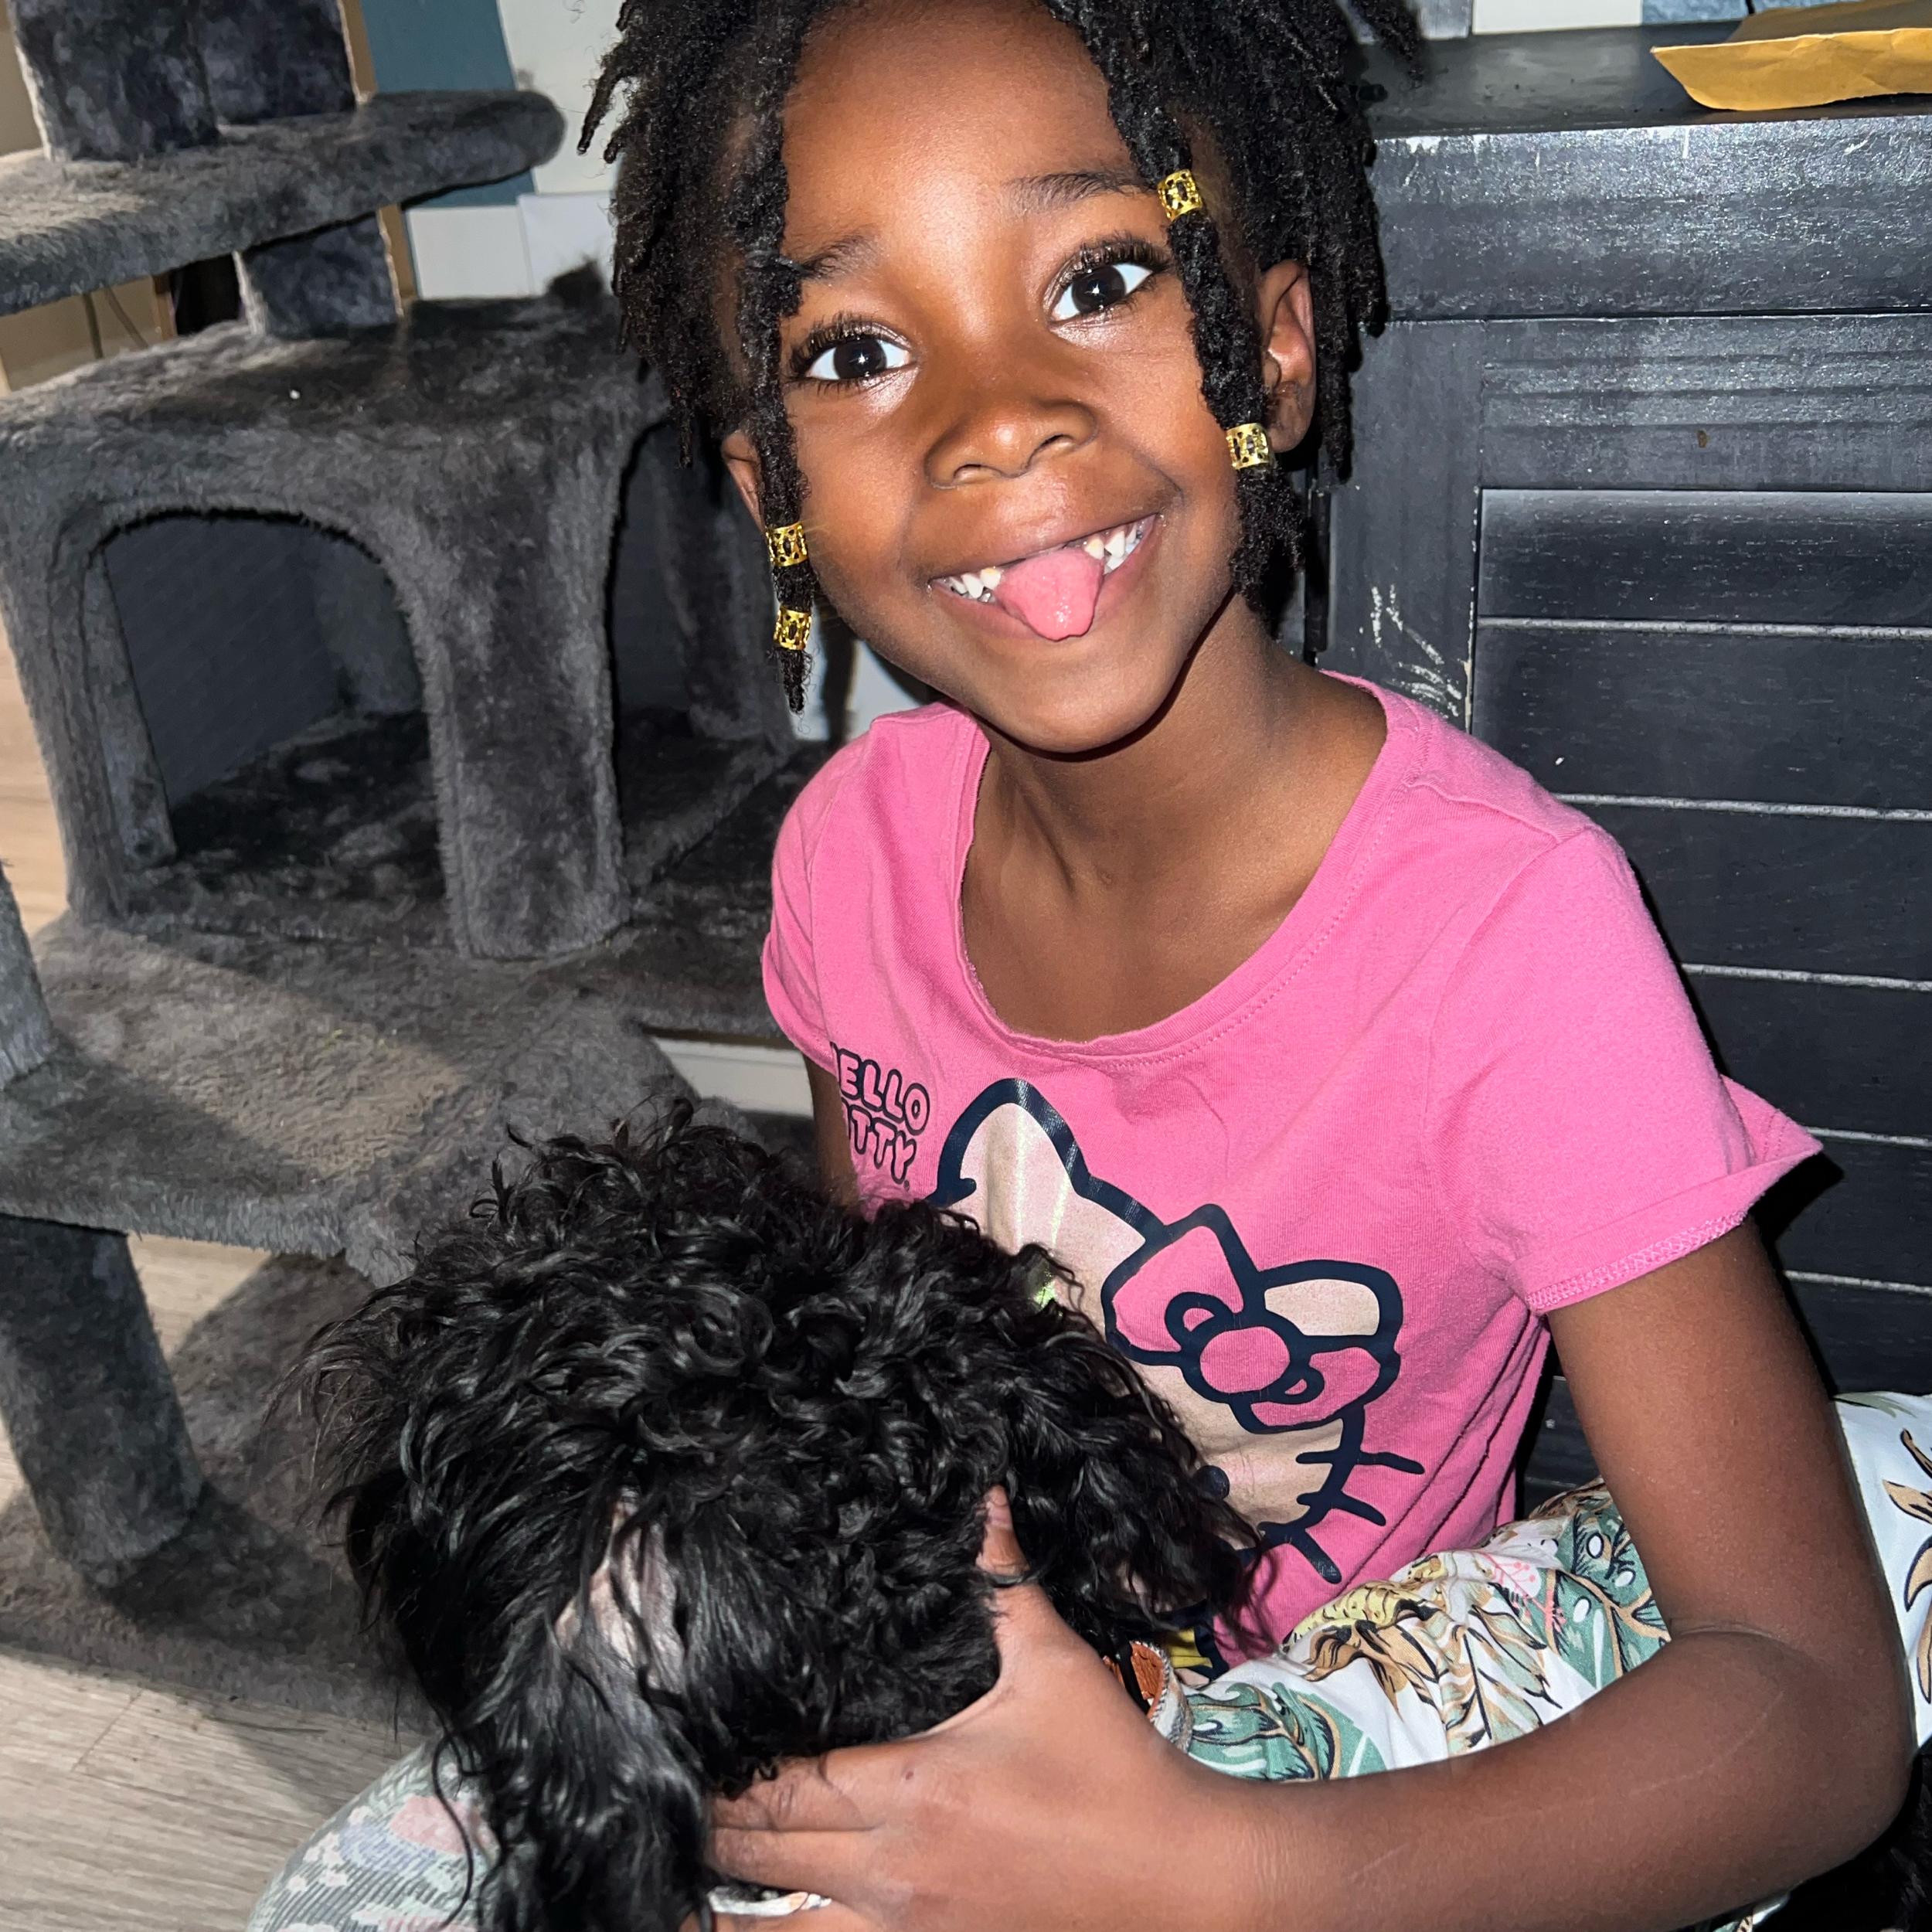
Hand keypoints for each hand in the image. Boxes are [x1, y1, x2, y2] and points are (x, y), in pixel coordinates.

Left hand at [704, 1489, 1262, 1931]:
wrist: (1183, 1880)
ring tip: (688, 1874)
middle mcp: (891, 1872)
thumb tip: (983, 1495)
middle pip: (759, 1857)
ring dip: (734, 1897)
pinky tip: (765, 1915)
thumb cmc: (1114, 1767)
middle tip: (666, 1793)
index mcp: (910, 1791)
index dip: (723, 1769)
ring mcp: (908, 1931)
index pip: (780, 1785)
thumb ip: (1002, 1580)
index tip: (681, 1738)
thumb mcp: (1054, 1664)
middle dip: (710, 1827)